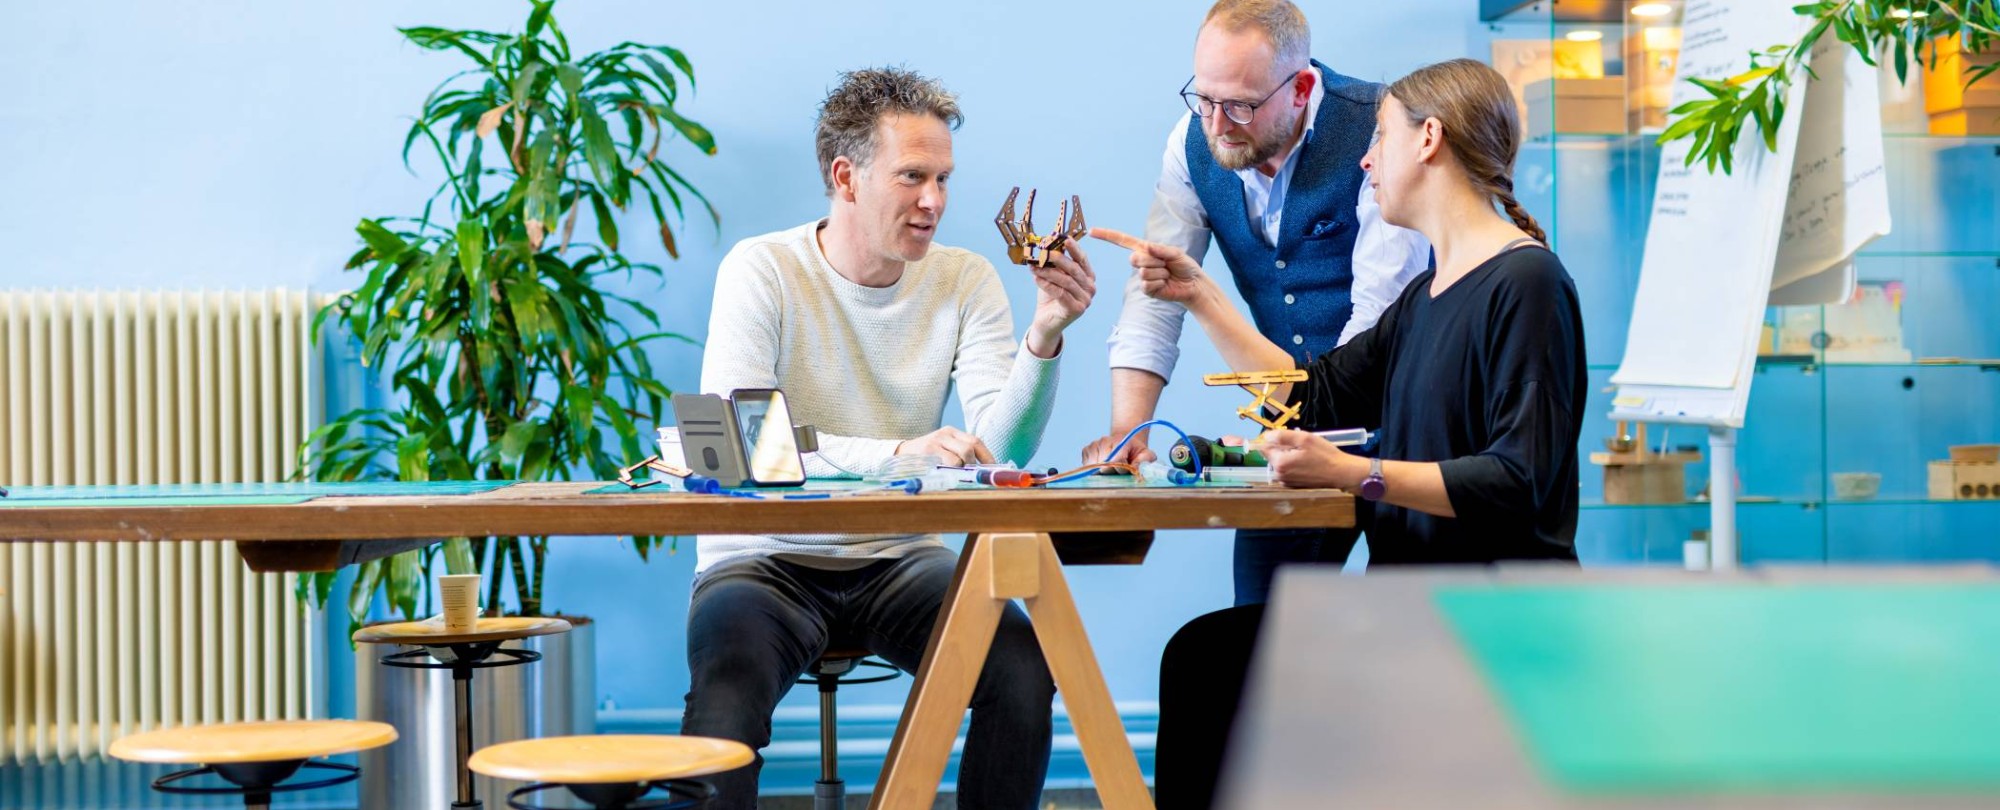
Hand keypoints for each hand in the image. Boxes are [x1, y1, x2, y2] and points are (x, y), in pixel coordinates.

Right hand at [896, 426, 996, 466]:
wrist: (898, 455)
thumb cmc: (925, 458)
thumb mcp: (942, 450)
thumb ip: (959, 456)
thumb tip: (981, 472)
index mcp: (952, 432)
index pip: (976, 441)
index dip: (988, 457)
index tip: (993, 470)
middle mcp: (946, 433)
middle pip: (972, 446)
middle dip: (976, 464)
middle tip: (972, 475)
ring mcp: (937, 440)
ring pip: (963, 454)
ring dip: (964, 467)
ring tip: (956, 474)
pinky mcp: (929, 450)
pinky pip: (950, 461)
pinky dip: (954, 471)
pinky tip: (947, 474)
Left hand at [1025, 242, 1096, 357]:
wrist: (1046, 321)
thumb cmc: (1051, 297)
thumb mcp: (1054, 276)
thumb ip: (1055, 263)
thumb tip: (1047, 244)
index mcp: (1088, 277)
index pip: (1082, 260)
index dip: (1074, 248)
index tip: (1064, 238)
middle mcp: (1090, 288)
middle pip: (1074, 269)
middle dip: (1058, 258)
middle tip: (1044, 251)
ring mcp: (1085, 300)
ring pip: (1066, 281)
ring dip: (1048, 271)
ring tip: (1034, 266)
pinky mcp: (1077, 310)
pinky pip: (1060, 293)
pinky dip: (1046, 284)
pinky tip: (1036, 278)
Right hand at [1081, 429, 1155, 465]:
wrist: (1124, 442)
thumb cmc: (1135, 451)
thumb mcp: (1145, 454)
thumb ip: (1145, 460)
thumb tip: (1136, 468)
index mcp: (1120, 440)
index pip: (1116, 461)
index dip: (1122, 469)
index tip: (1126, 470)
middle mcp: (1104, 440)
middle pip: (1103, 466)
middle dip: (1111, 472)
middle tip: (1118, 470)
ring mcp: (1093, 445)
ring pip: (1093, 468)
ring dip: (1101, 472)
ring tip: (1111, 467)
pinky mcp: (1086, 450)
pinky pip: (1087, 466)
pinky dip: (1094, 470)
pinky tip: (1102, 466)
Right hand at [1091, 227, 1204, 305]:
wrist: (1193, 285)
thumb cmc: (1185, 266)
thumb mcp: (1175, 253)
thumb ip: (1161, 249)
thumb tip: (1147, 247)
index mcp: (1145, 249)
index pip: (1122, 241)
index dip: (1107, 235)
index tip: (1091, 231)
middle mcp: (1141, 262)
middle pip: (1134, 259)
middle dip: (1153, 261)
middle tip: (1166, 265)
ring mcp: (1142, 276)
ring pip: (1144, 272)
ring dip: (1160, 273)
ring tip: (1168, 275)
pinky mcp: (1146, 289)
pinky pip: (1147, 284)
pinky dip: (1159, 284)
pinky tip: (1166, 284)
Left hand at [1258, 429, 1364, 488]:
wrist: (1340, 473)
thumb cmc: (1324, 455)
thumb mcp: (1304, 439)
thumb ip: (1282, 436)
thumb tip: (1266, 436)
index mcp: (1279, 464)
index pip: (1264, 447)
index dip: (1274, 439)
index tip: (1288, 437)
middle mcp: (1279, 475)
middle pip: (1272, 455)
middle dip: (1283, 448)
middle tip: (1301, 445)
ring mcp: (1286, 482)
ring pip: (1281, 462)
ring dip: (1289, 456)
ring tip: (1306, 454)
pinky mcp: (1294, 485)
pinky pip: (1288, 470)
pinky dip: (1294, 465)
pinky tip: (1307, 463)